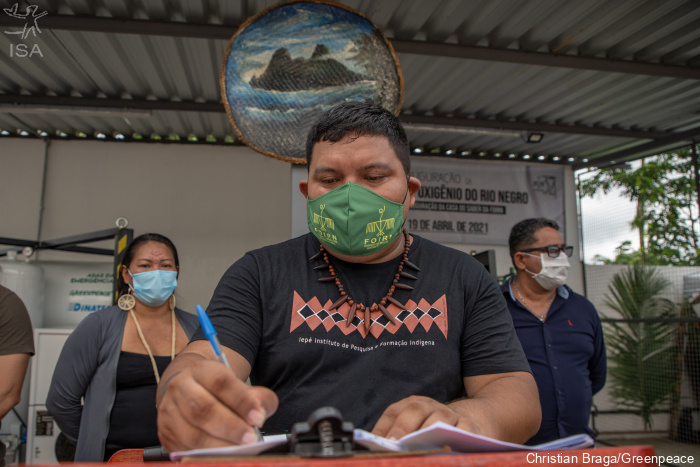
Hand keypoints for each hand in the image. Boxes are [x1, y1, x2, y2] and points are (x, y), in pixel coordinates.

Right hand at [157, 358, 277, 451]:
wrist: (187, 390)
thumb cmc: (219, 392)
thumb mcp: (240, 385)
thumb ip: (258, 397)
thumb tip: (260, 413)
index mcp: (201, 370)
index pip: (220, 382)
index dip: (240, 401)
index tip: (258, 417)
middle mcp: (180, 388)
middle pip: (202, 409)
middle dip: (230, 427)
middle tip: (250, 438)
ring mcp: (169, 411)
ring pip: (191, 433)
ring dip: (218, 446)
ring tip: (239, 451)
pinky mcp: (165, 434)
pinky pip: (184, 450)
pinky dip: (204, 456)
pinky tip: (221, 457)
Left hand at [371, 395, 478, 440]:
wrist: (464, 420)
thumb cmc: (430, 429)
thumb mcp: (411, 428)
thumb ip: (394, 436)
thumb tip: (376, 450)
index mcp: (411, 405)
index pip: (394, 412)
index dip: (385, 426)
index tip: (382, 441)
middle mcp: (430, 406)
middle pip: (415, 410)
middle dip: (404, 427)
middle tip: (396, 444)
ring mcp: (450, 413)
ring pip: (440, 418)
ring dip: (430, 432)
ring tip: (420, 449)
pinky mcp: (469, 424)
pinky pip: (464, 430)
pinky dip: (458, 437)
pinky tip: (449, 450)